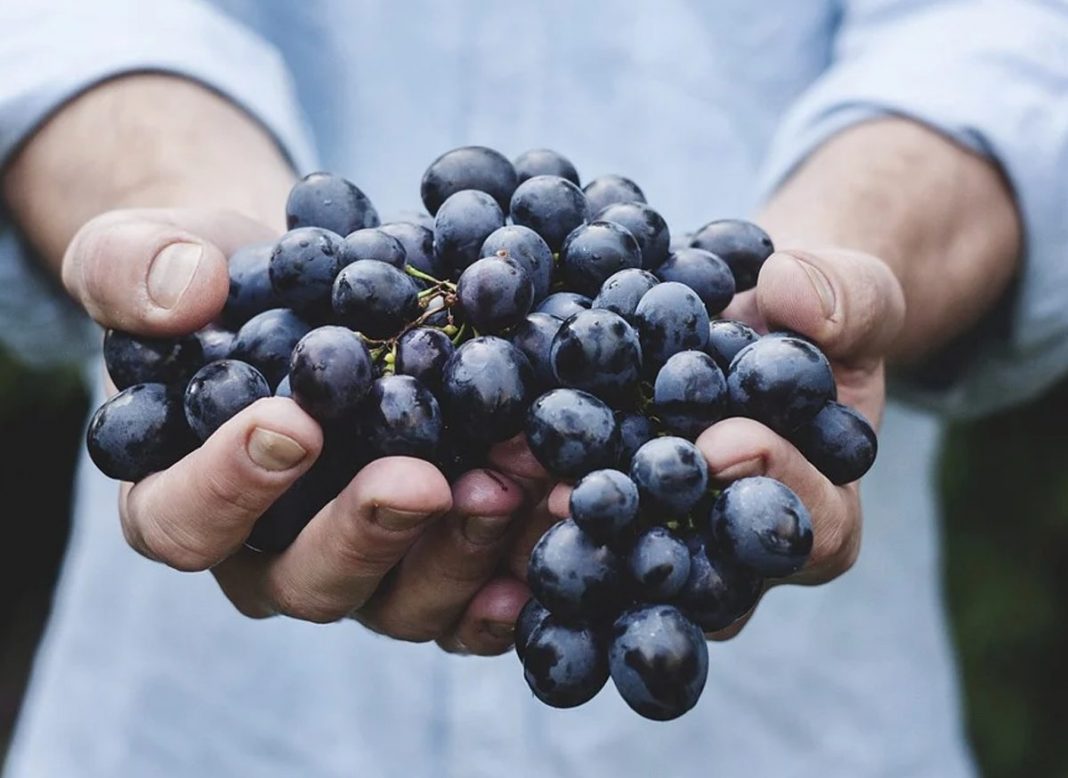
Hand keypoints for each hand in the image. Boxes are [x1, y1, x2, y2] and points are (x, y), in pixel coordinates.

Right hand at [66, 207, 549, 654]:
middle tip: (422, 480)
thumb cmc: (220, 281)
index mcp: (183, 498)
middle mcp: (272, 554)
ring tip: (515, 481)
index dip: (229, 487)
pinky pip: (473, 598)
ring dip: (462, 550)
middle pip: (308, 581)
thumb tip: (184, 293)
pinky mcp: (435, 560)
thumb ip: (133, 268)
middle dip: (368, 533)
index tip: (291, 424)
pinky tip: (555, 525)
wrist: (311, 288)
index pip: (183, 521)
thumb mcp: (149, 250)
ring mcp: (363, 567)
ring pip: (403, 601)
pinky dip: (516, 574)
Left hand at [538, 247, 904, 636]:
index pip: (811, 527)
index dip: (773, 487)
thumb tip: (790, 293)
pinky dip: (530, 499)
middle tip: (590, 494)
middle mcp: (737, 553)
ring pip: (624, 564)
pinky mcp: (607, 519)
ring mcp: (667, 543)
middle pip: (701, 572)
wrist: (747, 319)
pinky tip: (484, 470)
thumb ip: (845, 299)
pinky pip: (572, 527)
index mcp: (820, 512)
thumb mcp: (852, 295)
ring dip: (570, 530)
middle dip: (647, 530)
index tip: (724, 441)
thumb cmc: (812, 318)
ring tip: (520, 483)